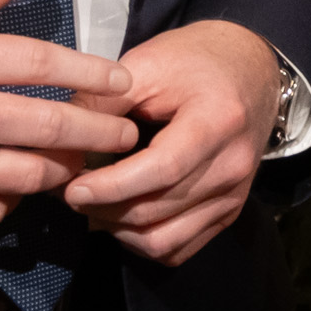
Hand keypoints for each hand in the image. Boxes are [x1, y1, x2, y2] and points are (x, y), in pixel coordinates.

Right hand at [0, 0, 136, 224]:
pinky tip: (20, 187)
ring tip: (84, 165)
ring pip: (23, 175)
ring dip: (61, 172)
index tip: (123, 81)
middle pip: (46, 126)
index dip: (91, 73)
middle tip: (127, 135)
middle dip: (97, 132)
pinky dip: (11, 201)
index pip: (41, 64)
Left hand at [63, 18, 280, 264]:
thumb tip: (59, 140)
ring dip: (118, 230)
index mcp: (218, 121)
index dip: (111, 186)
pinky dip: (141, 241)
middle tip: (68, 191)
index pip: (162, 170)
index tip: (71, 187)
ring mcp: (234, 194)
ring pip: (162, 240)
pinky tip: (121, 216)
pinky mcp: (229, 211)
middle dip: (102, 208)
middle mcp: (233, 165)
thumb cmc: (195, 61)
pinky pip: (177, 249)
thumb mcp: (148, 63)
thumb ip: (103, 100)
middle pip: (156, 210)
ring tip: (93, 205)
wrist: (251, 69)